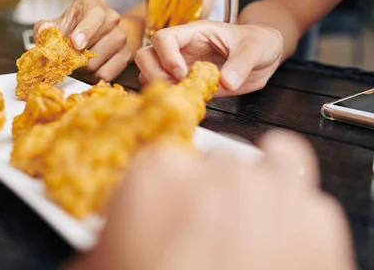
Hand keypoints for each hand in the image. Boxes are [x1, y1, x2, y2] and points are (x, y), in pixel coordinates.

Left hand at [34, 0, 130, 81]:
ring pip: (96, 64)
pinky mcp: (126, 56)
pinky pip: (105, 75)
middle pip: (93, 47)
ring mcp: (122, 38)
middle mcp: (112, 18)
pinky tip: (85, 70)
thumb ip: (45, 28)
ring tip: (74, 63)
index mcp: (94, 4)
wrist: (100, 31)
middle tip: (64, 59)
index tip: (75, 43)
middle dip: (74, 57)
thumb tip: (43, 33)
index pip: (95, 15)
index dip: (85, 30)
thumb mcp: (58, 22)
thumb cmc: (76, 26)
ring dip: (80, 70)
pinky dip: (91, 77)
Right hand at [74, 132, 354, 269]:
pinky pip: (313, 206)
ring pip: (277, 160)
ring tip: (259, 218)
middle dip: (213, 195)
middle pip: (217, 163)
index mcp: (155, 178)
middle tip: (209, 237)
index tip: (170, 220)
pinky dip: (302, 223)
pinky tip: (287, 248)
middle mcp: (216, 173)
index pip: (164, 164)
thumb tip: (122, 239)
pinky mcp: (319, 229)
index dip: (167, 196)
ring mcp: (272, 195)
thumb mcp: (101, 264)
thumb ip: (112, 239)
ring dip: (267, 186)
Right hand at [135, 20, 283, 95]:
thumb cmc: (259, 42)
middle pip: (146, 55)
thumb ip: (242, 63)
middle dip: (153, 72)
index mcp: (195, 33)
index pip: (164, 37)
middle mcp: (182, 49)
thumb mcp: (256, 48)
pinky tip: (187, 101)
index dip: (166, 56)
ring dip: (159, 87)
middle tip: (176, 87)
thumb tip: (226, 82)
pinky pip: (167, 90)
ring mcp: (181, 67)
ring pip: (149, 73)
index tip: (182, 73)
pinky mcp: (187, 84)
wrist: (265, 55)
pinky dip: (171, 98)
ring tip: (181, 95)